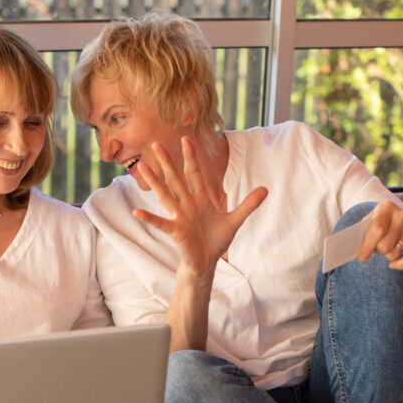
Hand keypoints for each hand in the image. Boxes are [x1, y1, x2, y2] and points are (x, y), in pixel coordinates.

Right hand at [133, 137, 267, 279]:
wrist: (207, 262)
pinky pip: (160, 223)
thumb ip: (248, 204)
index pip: (195, 174)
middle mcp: (187, 204)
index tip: (186, 140)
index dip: (191, 157)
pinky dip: (149, 218)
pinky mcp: (175, 231)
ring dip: (154, 181)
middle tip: (157, 143)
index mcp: (201, 199)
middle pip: (176, 179)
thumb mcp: (235, 220)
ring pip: (165, 195)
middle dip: (168, 162)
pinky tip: (137, 212)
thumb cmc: (216, 240)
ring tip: (142, 167)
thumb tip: (266, 189)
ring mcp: (179, 217)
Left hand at [355, 201, 402, 270]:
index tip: (361, 257)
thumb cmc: (387, 226)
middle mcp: (402, 215)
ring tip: (389, 248)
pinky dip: (399, 265)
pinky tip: (393, 264)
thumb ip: (364, 231)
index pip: (376, 229)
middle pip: (384, 245)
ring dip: (387, 255)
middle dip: (377, 251)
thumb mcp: (375, 222)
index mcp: (386, 207)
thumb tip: (351, 247)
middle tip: (377, 249)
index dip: (367, 245)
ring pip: (393, 253)